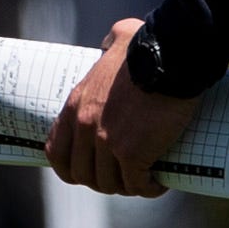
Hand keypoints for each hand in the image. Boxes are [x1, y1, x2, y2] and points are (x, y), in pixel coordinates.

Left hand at [45, 19, 193, 197]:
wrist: (172, 58)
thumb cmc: (150, 46)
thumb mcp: (118, 39)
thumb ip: (107, 45)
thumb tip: (108, 46)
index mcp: (76, 105)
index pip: (56, 152)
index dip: (71, 168)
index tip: (89, 171)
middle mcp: (85, 126)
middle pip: (83, 175)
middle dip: (104, 181)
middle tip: (124, 176)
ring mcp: (107, 142)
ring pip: (110, 184)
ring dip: (127, 186)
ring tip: (144, 179)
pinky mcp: (133, 153)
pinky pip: (136, 184)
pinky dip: (148, 188)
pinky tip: (158, 182)